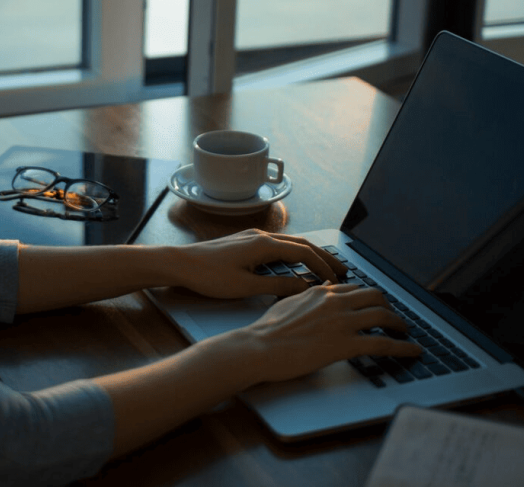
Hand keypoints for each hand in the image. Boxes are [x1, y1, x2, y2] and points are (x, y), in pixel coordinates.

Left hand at [169, 229, 348, 299]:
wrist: (180, 263)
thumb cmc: (208, 276)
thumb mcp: (245, 286)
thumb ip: (277, 287)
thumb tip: (304, 287)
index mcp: (264, 244)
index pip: (304, 253)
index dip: (323, 267)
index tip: (337, 281)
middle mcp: (261, 236)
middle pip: (302, 244)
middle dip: (324, 257)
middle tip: (343, 270)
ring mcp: (252, 237)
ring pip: (290, 243)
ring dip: (310, 254)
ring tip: (324, 268)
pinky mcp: (244, 242)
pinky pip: (277, 245)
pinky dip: (294, 254)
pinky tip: (296, 264)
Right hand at [237, 283, 421, 383]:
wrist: (260, 347)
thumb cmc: (267, 330)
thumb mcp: (288, 303)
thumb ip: (308, 296)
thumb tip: (322, 289)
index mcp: (321, 293)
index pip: (355, 289)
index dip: (369, 298)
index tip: (375, 305)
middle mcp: (335, 302)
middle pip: (375, 296)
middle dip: (389, 306)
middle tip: (393, 318)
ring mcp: (342, 322)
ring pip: (384, 316)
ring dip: (400, 325)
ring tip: (406, 333)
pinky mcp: (346, 344)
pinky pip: (384, 344)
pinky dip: (403, 347)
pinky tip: (413, 351)